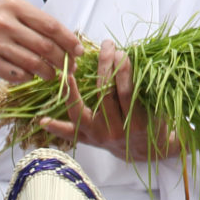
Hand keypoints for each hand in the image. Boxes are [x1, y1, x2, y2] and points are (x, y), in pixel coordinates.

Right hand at [0, 0, 81, 84]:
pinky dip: (27, 77)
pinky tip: (31, 77)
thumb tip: (61, 38)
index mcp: (15, 8)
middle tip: (70, 68)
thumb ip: (31, 21)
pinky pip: (15, 73)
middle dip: (62, 60)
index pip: (50, 25)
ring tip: (52, 76)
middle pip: (44, 46)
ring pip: (32, 62)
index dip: (68, 40)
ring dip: (47, 72)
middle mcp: (6, 24)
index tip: (79, 51)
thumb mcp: (7, 10)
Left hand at [40, 41, 181, 160]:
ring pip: (81, 113)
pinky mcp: (88, 141)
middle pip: (105, 96)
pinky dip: (56, 127)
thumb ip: (142, 87)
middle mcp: (115, 131)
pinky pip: (70, 134)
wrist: (145, 151)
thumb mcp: (156, 106)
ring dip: (73, 91)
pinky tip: (43, 120)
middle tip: (106, 47)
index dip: (123, 71)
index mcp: (137, 122)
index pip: (127, 92)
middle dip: (105, 68)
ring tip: (67, 73)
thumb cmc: (154, 123)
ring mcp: (98, 137)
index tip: (122, 52)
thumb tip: (127, 55)